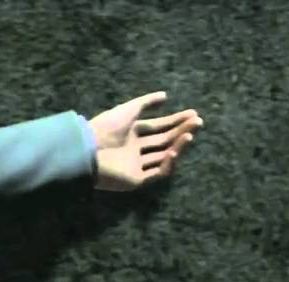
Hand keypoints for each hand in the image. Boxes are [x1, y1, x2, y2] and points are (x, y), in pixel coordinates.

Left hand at [89, 91, 203, 191]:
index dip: (176, 121)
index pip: (159, 127)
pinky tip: (174, 151)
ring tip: (190, 135)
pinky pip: (156, 173)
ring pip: (163, 156)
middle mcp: (135, 149)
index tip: (193, 115)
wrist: (89, 150)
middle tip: (198, 122)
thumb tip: (166, 95)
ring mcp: (136, 165)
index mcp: (132, 133)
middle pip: (164, 140)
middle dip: (181, 131)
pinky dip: (167, 164)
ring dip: (178, 146)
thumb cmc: (106, 127)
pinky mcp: (136, 180)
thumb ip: (146, 102)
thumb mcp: (128, 109)